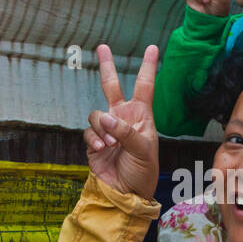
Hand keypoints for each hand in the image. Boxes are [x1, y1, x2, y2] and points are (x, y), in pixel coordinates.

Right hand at [84, 44, 159, 200]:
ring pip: (97, 114)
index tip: (152, 47)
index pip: (145, 86)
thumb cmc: (142, 172)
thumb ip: (125, 131)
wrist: (126, 194)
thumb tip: (105, 117)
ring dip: (103, 128)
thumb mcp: (143, 150)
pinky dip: (95, 139)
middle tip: (102, 47)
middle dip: (107, 67)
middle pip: (112, 86)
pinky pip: (90, 132)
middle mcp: (123, 118)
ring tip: (112, 144)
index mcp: (141, 116)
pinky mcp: (95, 142)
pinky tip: (103, 149)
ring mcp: (108, 130)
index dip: (148, 67)